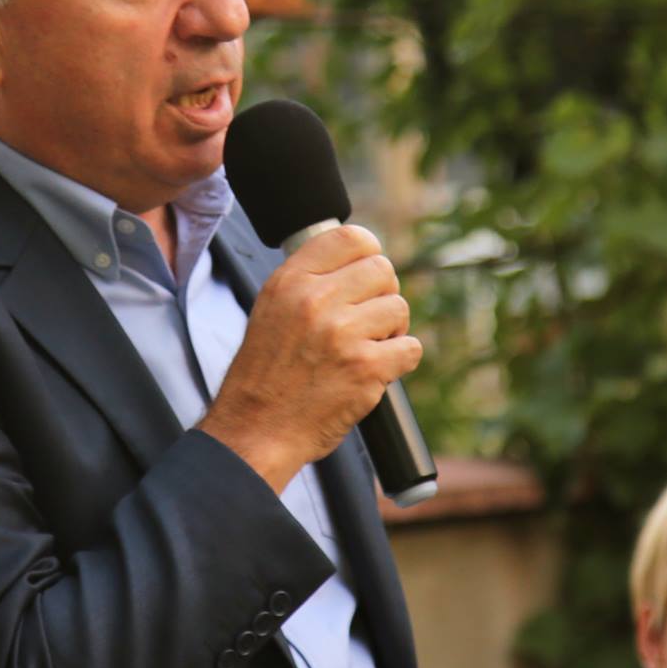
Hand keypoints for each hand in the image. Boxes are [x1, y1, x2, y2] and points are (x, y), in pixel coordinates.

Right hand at [199, 224, 419, 490]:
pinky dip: (399, 361)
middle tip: (367, 321)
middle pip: (383, 270)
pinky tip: (374, 371)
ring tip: (366, 348)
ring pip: (399, 309)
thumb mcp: (271, 310)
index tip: (369, 273)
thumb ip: (309, 282)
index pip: (351, 237)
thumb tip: (359, 260)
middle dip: (382, 295)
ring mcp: (343, 333)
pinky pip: (410, 348)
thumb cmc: (265, 376)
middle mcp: (316, 300)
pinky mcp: (366, 367)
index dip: (370, 253)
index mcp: (291, 281)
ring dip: (391, 331)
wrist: (256, 430)